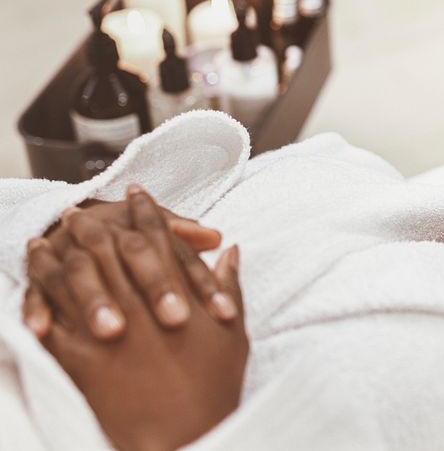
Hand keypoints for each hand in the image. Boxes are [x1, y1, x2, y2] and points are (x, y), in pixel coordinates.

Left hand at [25, 188, 247, 450]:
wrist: (181, 435)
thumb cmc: (212, 386)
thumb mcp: (232, 333)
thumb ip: (228, 285)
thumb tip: (231, 250)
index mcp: (176, 290)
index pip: (157, 234)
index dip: (145, 211)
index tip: (135, 193)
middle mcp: (139, 299)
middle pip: (110, 245)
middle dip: (96, 222)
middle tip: (83, 209)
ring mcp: (106, 323)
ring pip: (76, 272)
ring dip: (62, 249)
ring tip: (51, 235)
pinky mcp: (79, 353)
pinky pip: (51, 311)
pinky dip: (39, 289)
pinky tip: (35, 275)